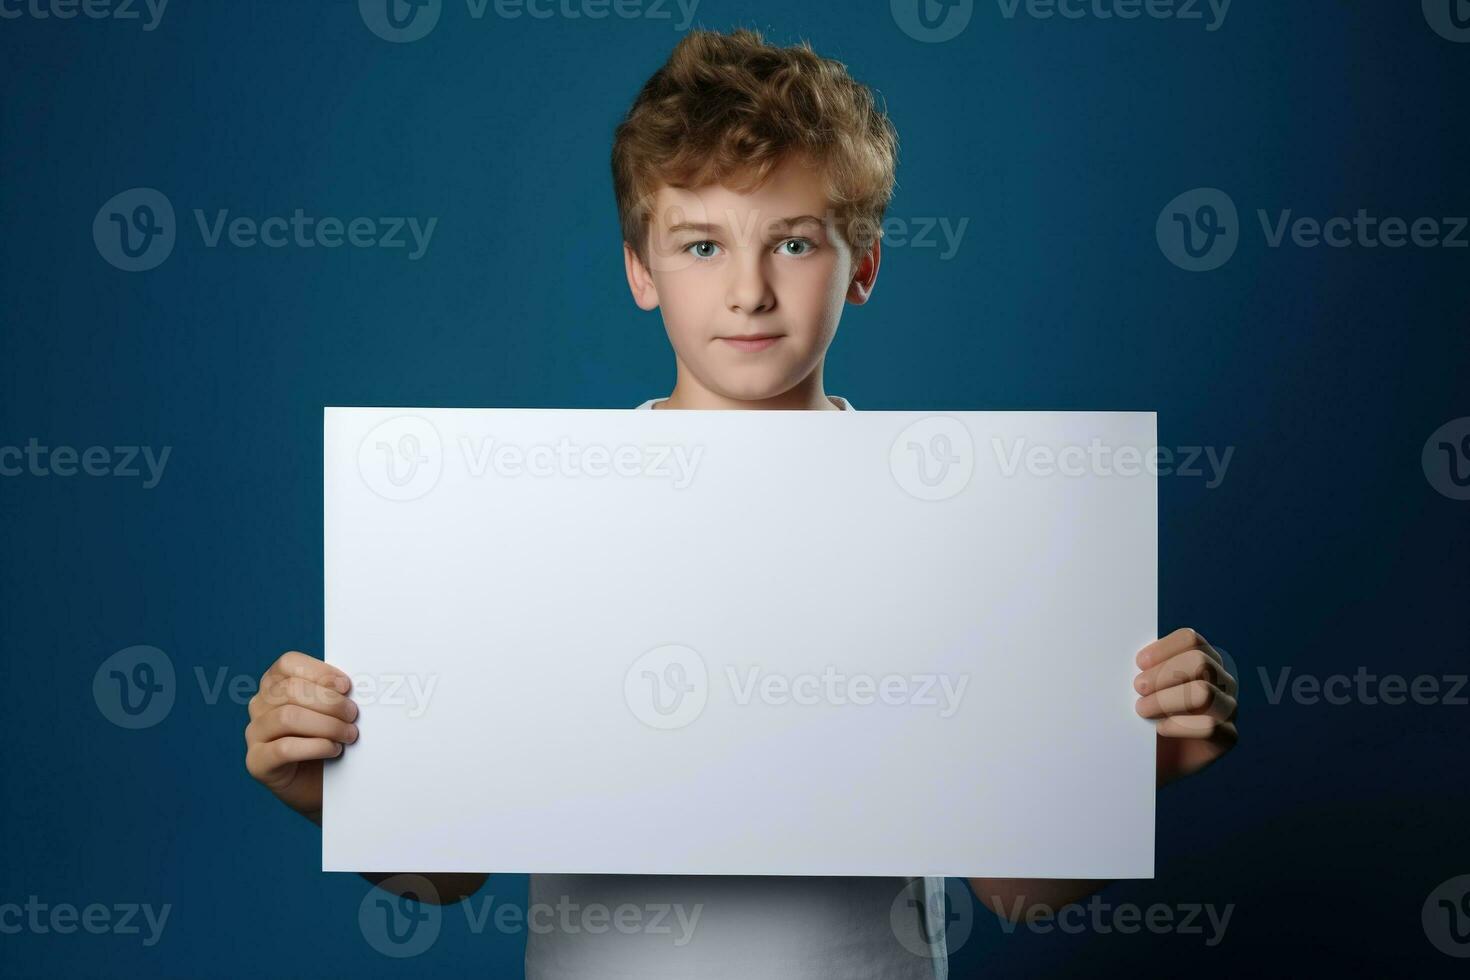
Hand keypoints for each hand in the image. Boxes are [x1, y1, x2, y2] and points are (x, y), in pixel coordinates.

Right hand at [244, 651, 358, 821]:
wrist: (326, 784)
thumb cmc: (331, 739)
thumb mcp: (335, 711)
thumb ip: (336, 693)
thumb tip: (356, 684)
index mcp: (276, 684)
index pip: (288, 663)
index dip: (319, 671)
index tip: (346, 686)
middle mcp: (259, 705)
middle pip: (290, 690)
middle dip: (330, 702)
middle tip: (353, 716)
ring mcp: (254, 734)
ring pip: (287, 717)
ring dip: (326, 725)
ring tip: (349, 735)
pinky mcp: (256, 762)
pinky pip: (283, 748)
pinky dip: (315, 747)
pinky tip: (333, 750)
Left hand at [1134, 628, 1237, 786]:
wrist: (1146, 755)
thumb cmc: (1142, 713)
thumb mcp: (1141, 686)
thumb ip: (1143, 669)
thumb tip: (1130, 657)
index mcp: (1202, 658)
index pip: (1191, 640)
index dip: (1163, 649)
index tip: (1139, 663)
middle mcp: (1221, 679)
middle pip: (1199, 662)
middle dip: (1162, 674)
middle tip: (1138, 688)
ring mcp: (1228, 707)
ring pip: (1204, 692)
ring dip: (1166, 700)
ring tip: (1143, 709)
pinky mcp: (1228, 736)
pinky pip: (1209, 727)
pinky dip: (1179, 726)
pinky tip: (1160, 728)